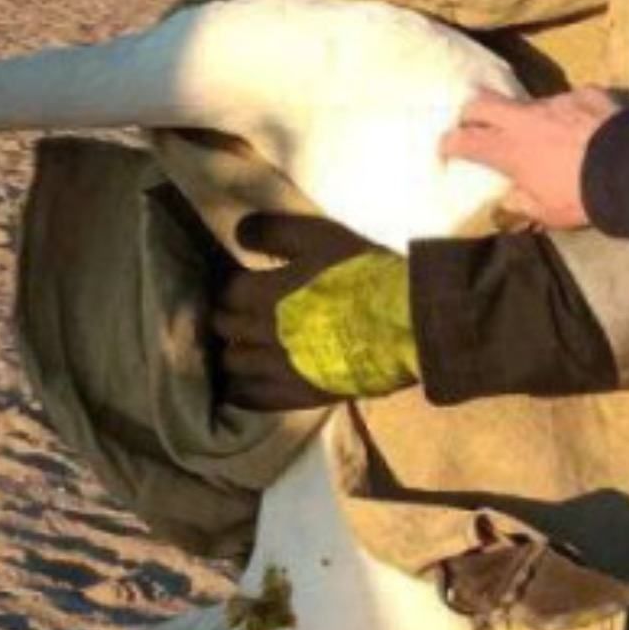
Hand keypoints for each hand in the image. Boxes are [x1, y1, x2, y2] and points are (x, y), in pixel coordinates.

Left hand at [208, 211, 417, 411]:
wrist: (403, 322)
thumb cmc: (360, 274)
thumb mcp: (318, 236)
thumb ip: (273, 231)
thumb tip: (237, 232)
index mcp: (263, 292)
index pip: (228, 291)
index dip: (234, 286)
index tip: (242, 285)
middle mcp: (262, 332)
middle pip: (225, 326)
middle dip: (229, 317)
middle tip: (241, 314)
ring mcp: (278, 367)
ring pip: (233, 362)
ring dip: (234, 352)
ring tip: (245, 347)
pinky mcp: (298, 395)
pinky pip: (254, 398)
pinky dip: (244, 389)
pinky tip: (245, 384)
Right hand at [440, 87, 624, 229]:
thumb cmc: (582, 196)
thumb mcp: (548, 213)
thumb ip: (523, 204)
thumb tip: (511, 199)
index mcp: (508, 149)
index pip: (463, 140)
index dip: (449, 143)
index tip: (446, 148)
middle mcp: (524, 119)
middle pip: (482, 101)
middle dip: (473, 111)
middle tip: (475, 122)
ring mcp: (556, 101)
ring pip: (532, 104)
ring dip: (533, 118)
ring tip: (553, 136)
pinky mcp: (586, 93)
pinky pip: (573, 101)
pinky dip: (574, 114)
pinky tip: (590, 128)